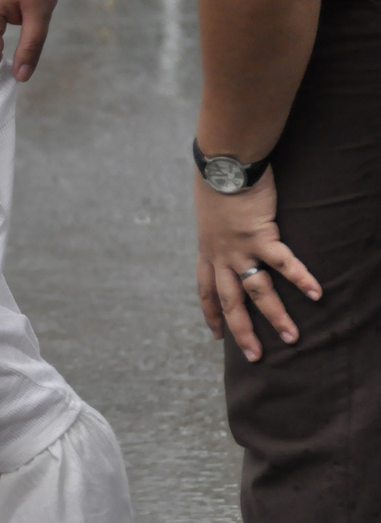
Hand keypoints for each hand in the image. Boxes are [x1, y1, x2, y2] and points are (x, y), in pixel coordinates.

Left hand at [193, 167, 321, 361]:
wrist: (221, 165)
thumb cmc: (216, 183)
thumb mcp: (210, 214)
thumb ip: (219, 230)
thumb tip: (226, 230)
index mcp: (206, 254)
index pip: (206, 293)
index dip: (212, 316)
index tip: (217, 337)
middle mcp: (220, 257)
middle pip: (231, 304)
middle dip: (243, 332)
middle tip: (255, 357)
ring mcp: (240, 249)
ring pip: (258, 292)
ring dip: (277, 316)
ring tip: (293, 337)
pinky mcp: (261, 236)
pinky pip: (283, 263)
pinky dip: (300, 278)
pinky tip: (316, 294)